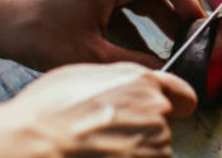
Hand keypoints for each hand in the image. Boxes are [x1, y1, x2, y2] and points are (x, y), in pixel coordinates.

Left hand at [0, 0, 205, 71]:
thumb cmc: (37, 32)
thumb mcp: (91, 55)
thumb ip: (136, 62)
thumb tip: (168, 73)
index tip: (196, 27)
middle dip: (180, 11)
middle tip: (193, 43)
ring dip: (162, 21)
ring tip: (176, 51)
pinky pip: (126, 5)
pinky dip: (139, 27)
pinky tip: (145, 55)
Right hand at [0, 62, 195, 157]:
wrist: (38, 141)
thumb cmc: (50, 109)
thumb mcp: (83, 73)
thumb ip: (119, 79)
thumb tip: (130, 86)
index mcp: (141, 80)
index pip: (183, 94)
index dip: (176, 104)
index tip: (173, 111)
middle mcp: (155, 109)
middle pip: (163, 124)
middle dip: (143, 128)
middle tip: (108, 131)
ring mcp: (154, 142)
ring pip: (155, 148)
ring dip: (137, 150)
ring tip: (100, 146)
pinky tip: (103, 154)